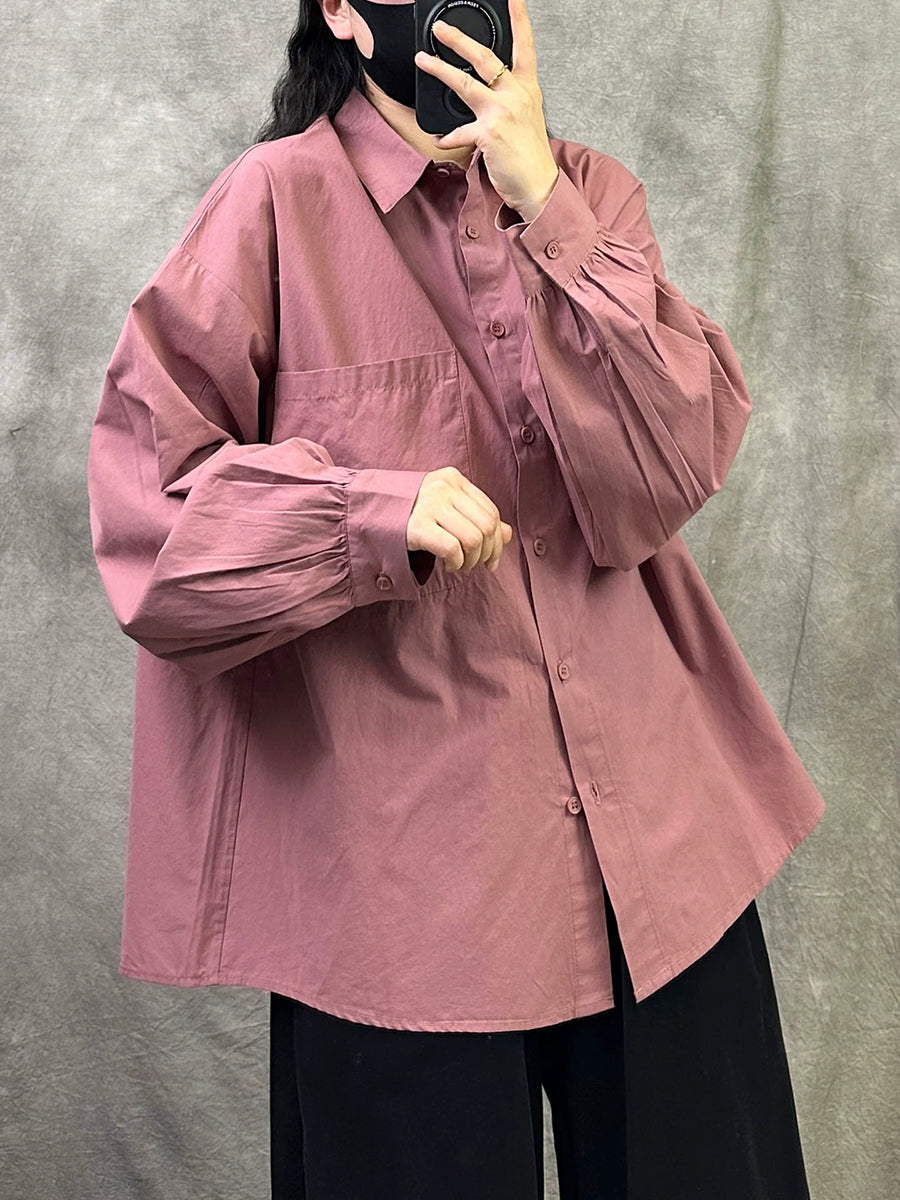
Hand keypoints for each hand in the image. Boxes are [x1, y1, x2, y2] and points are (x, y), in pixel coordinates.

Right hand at [407, 467, 512, 573]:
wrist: (370, 515)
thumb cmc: (412, 514)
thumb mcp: (447, 510)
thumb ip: (477, 518)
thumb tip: (508, 534)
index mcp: (453, 479)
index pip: (491, 511)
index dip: (497, 540)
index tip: (491, 559)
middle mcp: (443, 488)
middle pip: (487, 526)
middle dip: (488, 553)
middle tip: (477, 566)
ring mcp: (430, 505)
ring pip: (473, 539)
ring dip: (471, 561)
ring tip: (461, 566)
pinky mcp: (418, 526)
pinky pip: (453, 549)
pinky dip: (456, 563)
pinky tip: (449, 565)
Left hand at [414, 0, 559, 221]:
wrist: (539, 186)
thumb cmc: (531, 156)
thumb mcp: (527, 118)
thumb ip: (509, 100)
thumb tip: (483, 93)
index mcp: (527, 89)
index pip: (525, 46)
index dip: (520, 19)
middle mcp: (516, 95)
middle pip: (484, 57)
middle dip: (459, 39)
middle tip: (440, 29)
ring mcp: (502, 112)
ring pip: (464, 84)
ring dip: (440, 70)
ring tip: (423, 60)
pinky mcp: (488, 133)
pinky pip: (459, 131)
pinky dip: (447, 137)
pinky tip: (439, 140)